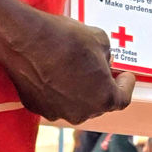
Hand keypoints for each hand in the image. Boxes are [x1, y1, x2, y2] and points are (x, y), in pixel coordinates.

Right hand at [0, 5, 134, 123]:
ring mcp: (57, 113)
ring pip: (76, 103)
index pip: (122, 98)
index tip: (124, 76)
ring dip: (80, 90)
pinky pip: (55, 101)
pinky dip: (58, 90)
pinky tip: (54, 72)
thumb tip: (102, 61)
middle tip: (100, 67)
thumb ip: (107, 55)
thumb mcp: (100, 39)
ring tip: (75, 68)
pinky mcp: (37, 108)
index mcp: (103, 98)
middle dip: (102, 86)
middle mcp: (82, 112)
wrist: (25, 40)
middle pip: (99, 103)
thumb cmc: (65, 39)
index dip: (125, 85)